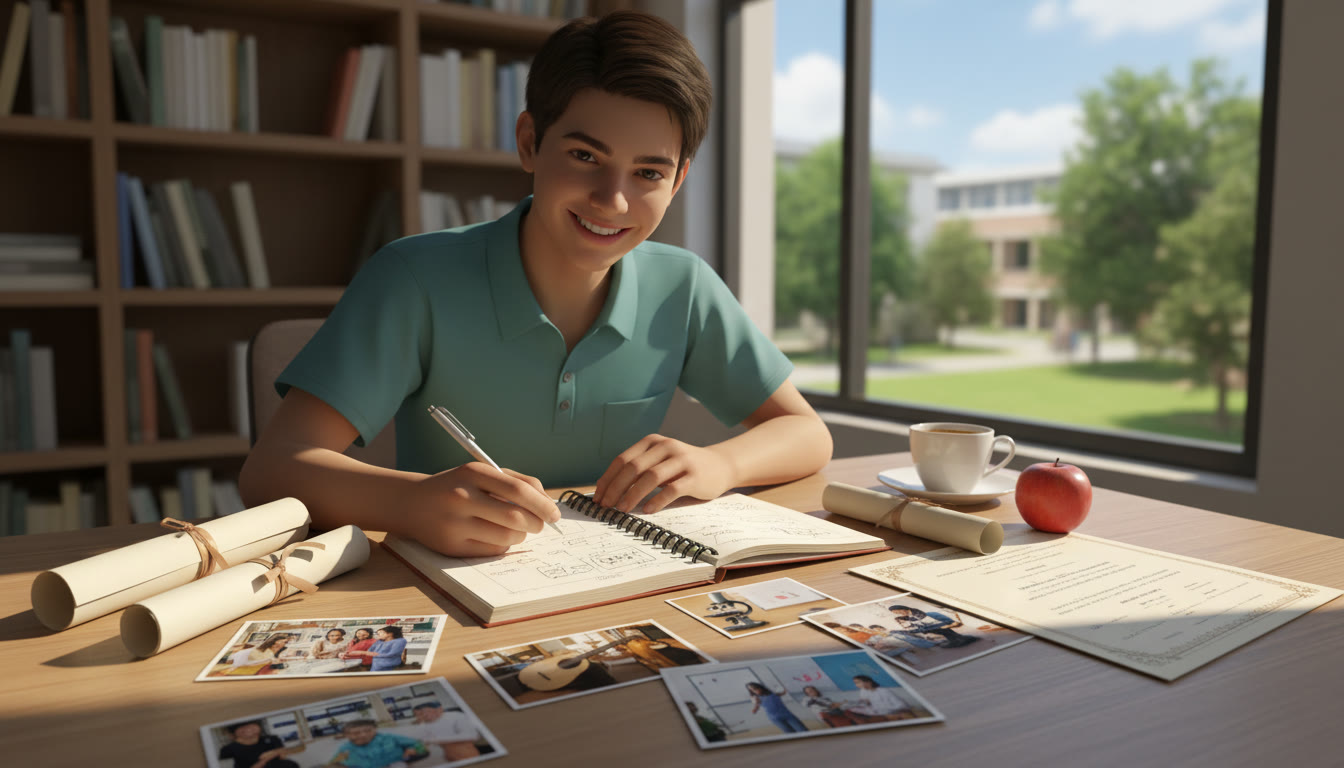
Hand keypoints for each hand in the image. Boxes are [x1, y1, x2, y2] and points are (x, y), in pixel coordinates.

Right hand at [408, 462, 558, 556]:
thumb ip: (515, 481)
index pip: (519, 490)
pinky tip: (498, 535)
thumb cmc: (456, 486)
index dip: (543, 504)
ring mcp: (454, 524)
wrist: (411, 503)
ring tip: (519, 529)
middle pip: (515, 517)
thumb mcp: (481, 474)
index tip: (554, 513)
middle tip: (541, 525)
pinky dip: (504, 544)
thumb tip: (547, 503)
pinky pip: (492, 550)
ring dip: (522, 535)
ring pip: (506, 537)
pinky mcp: (451, 546)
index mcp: (472, 473)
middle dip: (537, 523)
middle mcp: (461, 497)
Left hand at [594, 434, 734, 512]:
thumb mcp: (660, 461)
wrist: (720, 465)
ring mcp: (681, 460)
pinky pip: (672, 489)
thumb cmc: (683, 468)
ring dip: (633, 495)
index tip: (598, 498)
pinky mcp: (694, 476)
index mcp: (653, 442)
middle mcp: (665, 447)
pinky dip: (657, 500)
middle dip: (616, 488)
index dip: (608, 479)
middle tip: (607, 506)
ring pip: (650, 477)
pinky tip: (648, 511)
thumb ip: (639, 470)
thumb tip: (608, 491)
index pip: (622, 460)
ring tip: (623, 510)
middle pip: (633, 468)